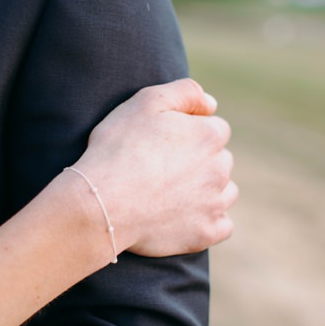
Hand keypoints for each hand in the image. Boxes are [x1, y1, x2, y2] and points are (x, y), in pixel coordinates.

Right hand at [70, 79, 237, 256]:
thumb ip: (185, 92)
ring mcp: (215, 203)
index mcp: (210, 135)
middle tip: (162, 170)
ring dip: (207, 191)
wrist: (99, 204)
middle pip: (220, 161)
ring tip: (172, 194)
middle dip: (199, 163)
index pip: (214, 130)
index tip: (163, 146)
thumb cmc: (116, 150)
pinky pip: (222, 226)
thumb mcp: (145, 102)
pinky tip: (185, 219)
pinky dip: (208, 223)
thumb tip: (212, 104)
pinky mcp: (206, 233)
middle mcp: (220, 168)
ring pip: (225, 192)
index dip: (188, 135)